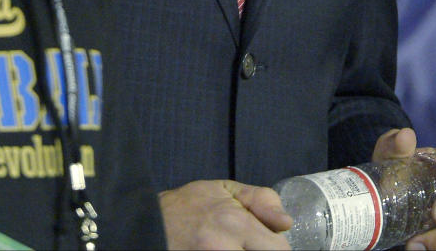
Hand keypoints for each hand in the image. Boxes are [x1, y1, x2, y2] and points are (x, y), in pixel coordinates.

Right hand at [159, 179, 292, 249]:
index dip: (277, 247)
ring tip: (239, 249)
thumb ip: (260, 200)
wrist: (148, 221)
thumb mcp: (224, 189)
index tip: (265, 243)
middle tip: (250, 246)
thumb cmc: (189, 205)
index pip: (280, 250)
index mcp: (236, 222)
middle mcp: (226, 247)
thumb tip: (287, 222)